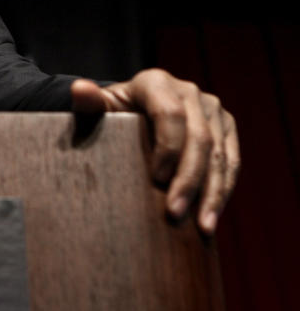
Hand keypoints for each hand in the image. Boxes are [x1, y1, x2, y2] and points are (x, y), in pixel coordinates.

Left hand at [70, 69, 239, 234]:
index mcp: (156, 83)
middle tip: (174, 213)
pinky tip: (212, 217)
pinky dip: (223, 191)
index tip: (156, 180)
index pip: (170, 115)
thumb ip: (87, 102)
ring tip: (203, 227)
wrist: (130, 113)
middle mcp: (189, 91)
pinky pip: (231, 161)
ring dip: (213, 193)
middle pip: (199, 138)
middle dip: (189, 179)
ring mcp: (211, 109)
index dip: (168, 148)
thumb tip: (79, 90)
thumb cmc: (109, 114)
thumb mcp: (96, 108)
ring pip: (220, 154)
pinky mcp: (225, 127)